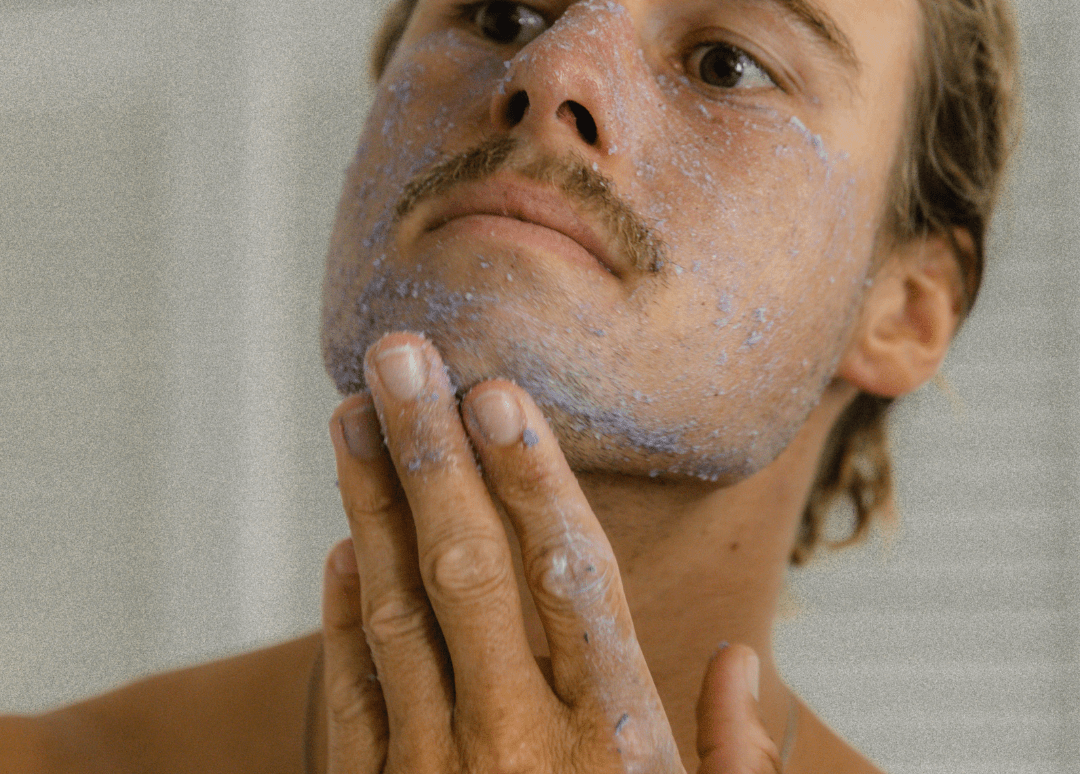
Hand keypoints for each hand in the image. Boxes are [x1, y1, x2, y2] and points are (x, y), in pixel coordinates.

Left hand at [320, 332, 784, 772]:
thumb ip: (738, 771)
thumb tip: (742, 664)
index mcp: (609, 746)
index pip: (567, 576)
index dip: (528, 477)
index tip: (495, 391)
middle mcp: (515, 747)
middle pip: (467, 570)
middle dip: (430, 452)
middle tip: (398, 356)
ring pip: (396, 612)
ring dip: (370, 506)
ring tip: (349, 414)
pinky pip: (359, 699)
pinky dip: (347, 617)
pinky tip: (343, 546)